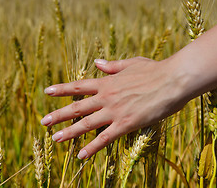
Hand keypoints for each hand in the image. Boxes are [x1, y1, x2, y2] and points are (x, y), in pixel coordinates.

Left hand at [41, 57, 188, 158]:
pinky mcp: (126, 124)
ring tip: (55, 138)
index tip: (47, 92)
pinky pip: (105, 138)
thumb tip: (97, 62)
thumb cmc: (154, 70)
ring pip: (86, 124)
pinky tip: (81, 155)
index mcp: (106, 82)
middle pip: (77, 107)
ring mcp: (114, 111)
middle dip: (58, 115)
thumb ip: (112, 65)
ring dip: (69, 132)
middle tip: (43, 122)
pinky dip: (92, 148)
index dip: (61, 90)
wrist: (173, 80)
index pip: (78, 86)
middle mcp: (106, 97)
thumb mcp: (130, 63)